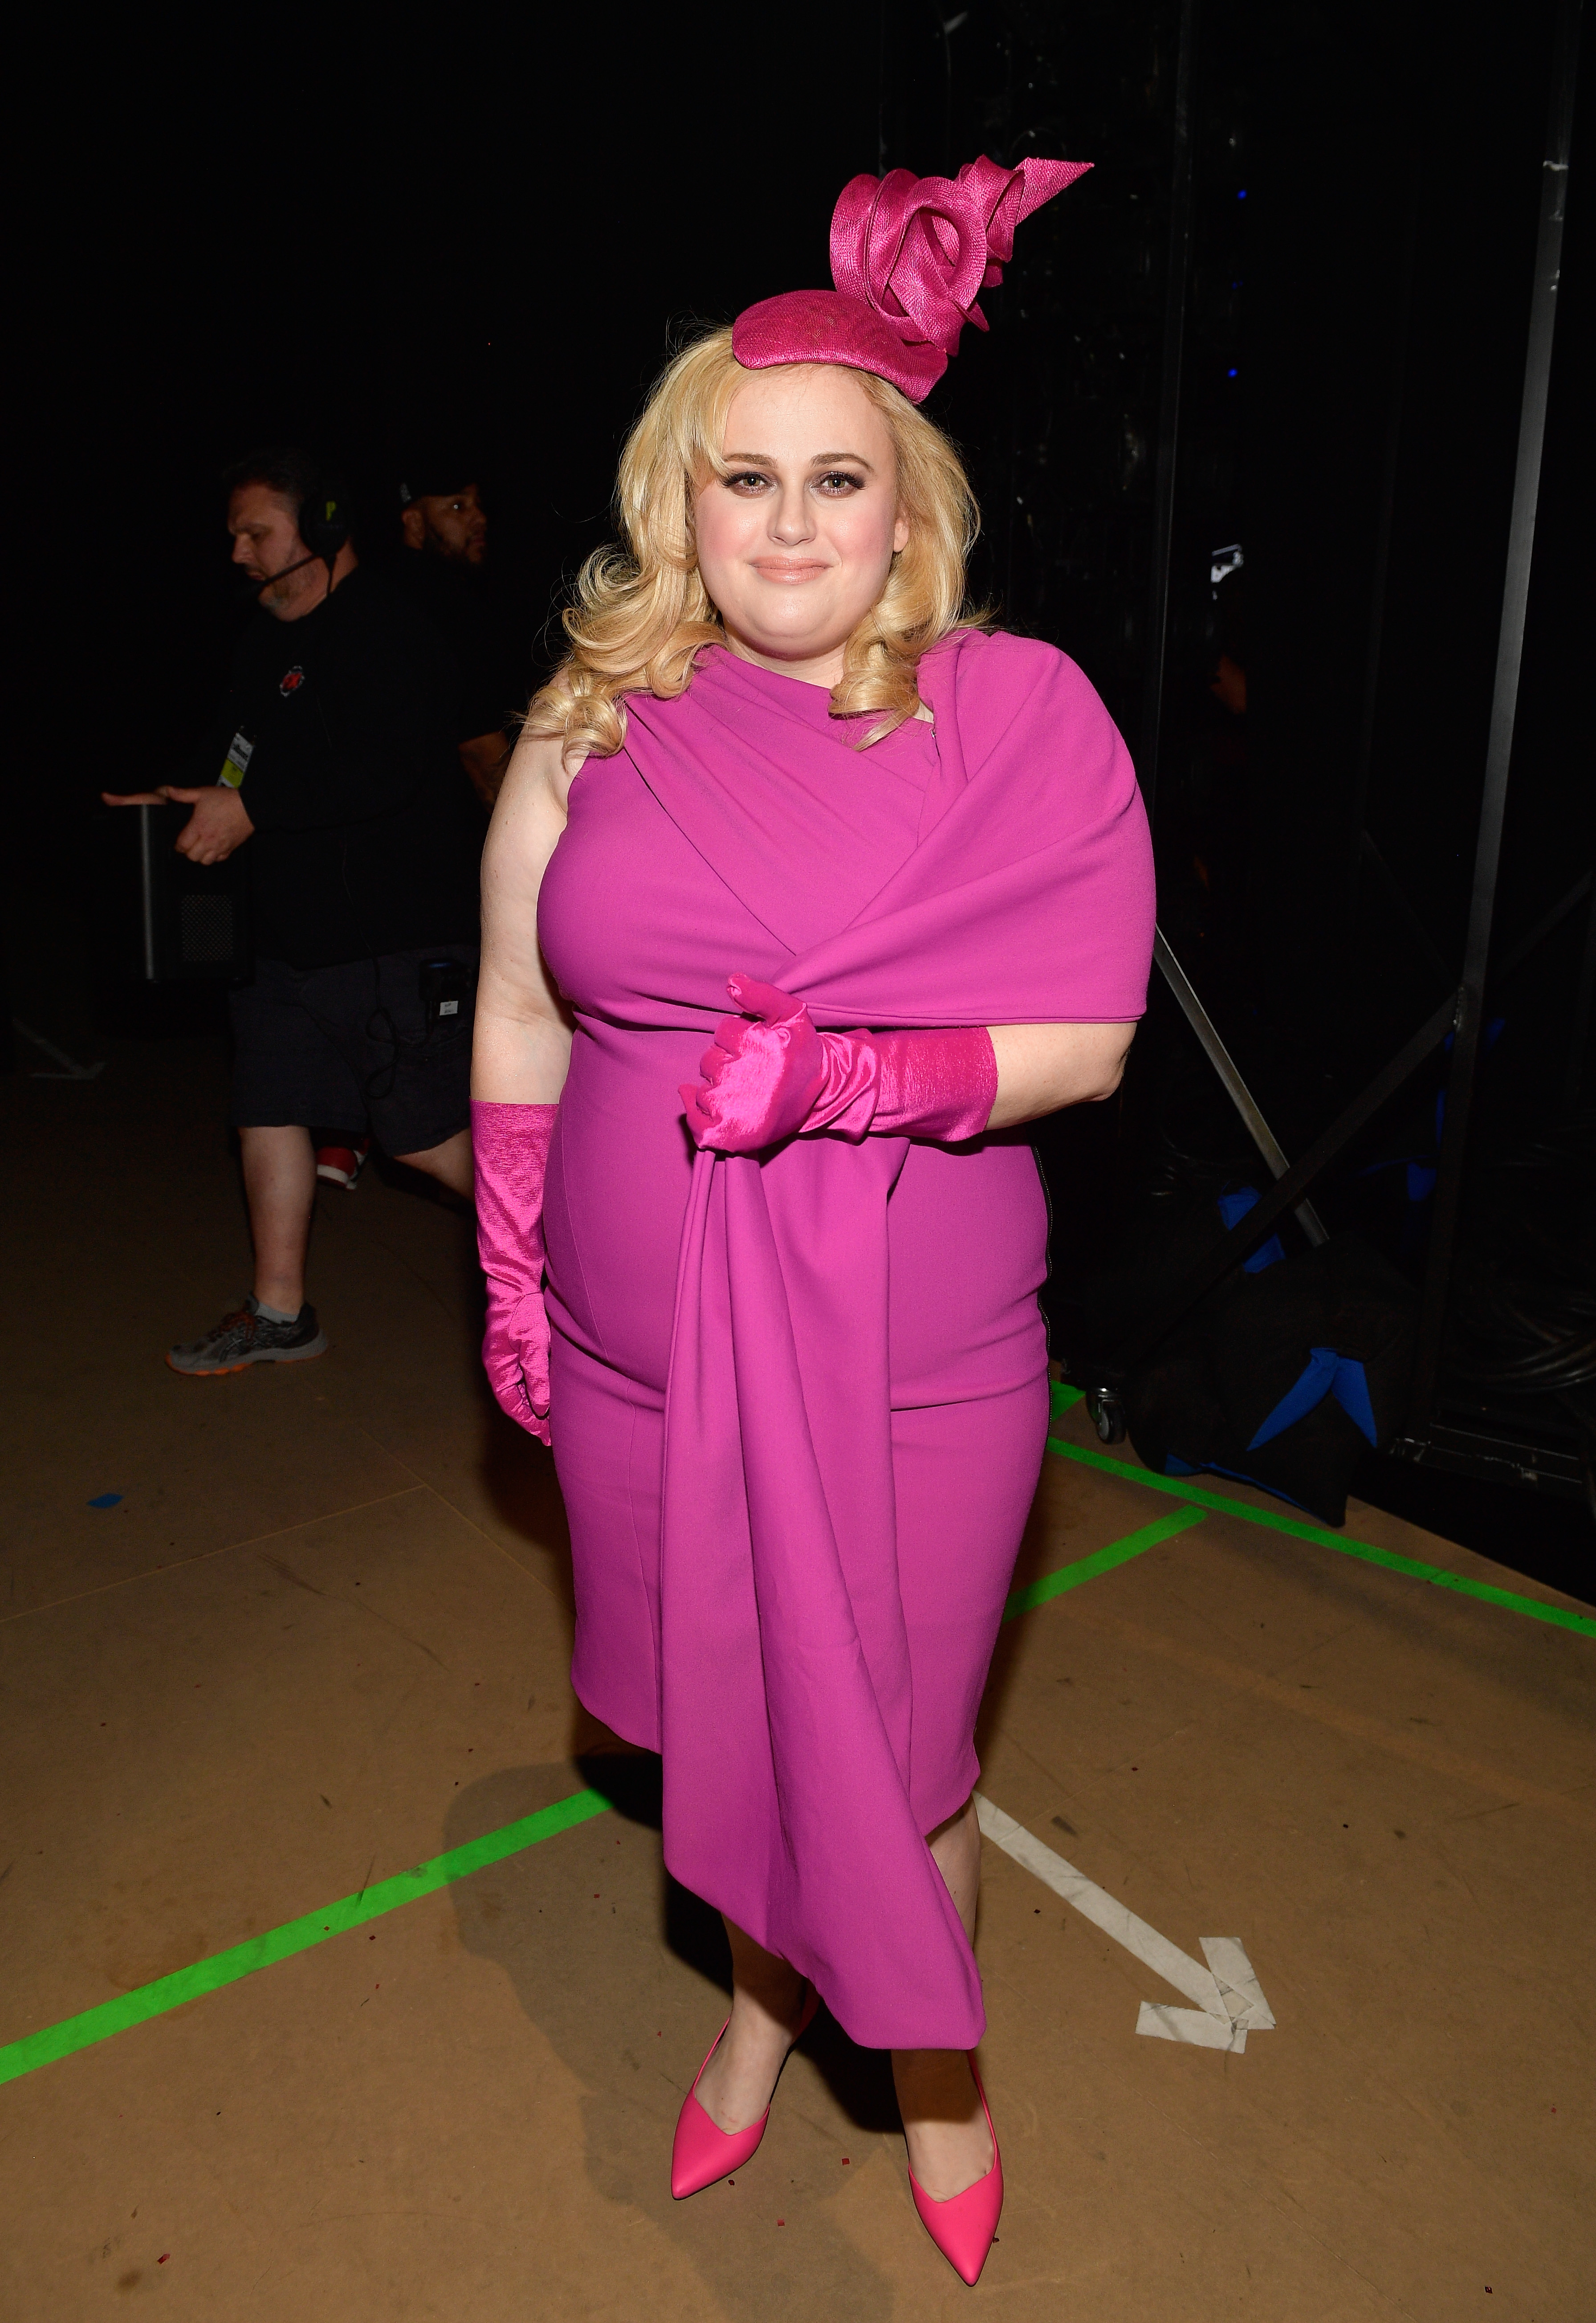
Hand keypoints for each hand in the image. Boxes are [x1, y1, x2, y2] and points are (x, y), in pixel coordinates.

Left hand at [101, 784, 254, 863]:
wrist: (250, 806)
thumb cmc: (227, 800)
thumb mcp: (202, 793)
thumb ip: (183, 794)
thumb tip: (167, 791)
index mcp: (199, 826)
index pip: (182, 845)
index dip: (178, 845)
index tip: (179, 842)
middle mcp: (208, 839)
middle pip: (192, 856)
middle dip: (188, 852)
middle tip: (189, 845)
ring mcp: (220, 845)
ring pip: (205, 861)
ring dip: (201, 856)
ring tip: (201, 848)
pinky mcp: (231, 848)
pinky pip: (219, 859)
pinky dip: (215, 857)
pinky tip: (213, 849)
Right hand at [482, 1281, 551, 1444]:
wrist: (516, 1283)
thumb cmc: (523, 1312)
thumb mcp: (533, 1346)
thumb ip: (537, 1377)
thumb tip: (542, 1406)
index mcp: (497, 1368)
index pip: (511, 1405)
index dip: (529, 1421)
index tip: (544, 1436)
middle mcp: (498, 1365)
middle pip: (514, 1400)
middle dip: (532, 1418)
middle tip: (550, 1435)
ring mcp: (505, 1357)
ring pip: (519, 1389)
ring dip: (533, 1404)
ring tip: (551, 1420)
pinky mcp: (514, 1348)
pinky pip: (523, 1376)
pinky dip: (534, 1388)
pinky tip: (548, 1393)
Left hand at [680, 975, 827, 1152]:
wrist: (825, 1094)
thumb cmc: (804, 1052)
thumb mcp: (793, 1014)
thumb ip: (763, 994)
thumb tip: (731, 982)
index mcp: (760, 1047)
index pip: (723, 1031)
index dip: (737, 1036)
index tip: (756, 1046)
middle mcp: (746, 1078)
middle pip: (710, 1060)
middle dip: (725, 1060)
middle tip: (752, 1070)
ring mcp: (736, 1109)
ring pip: (704, 1088)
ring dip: (716, 1085)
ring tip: (744, 1089)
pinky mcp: (732, 1134)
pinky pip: (697, 1122)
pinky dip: (693, 1111)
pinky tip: (698, 1099)